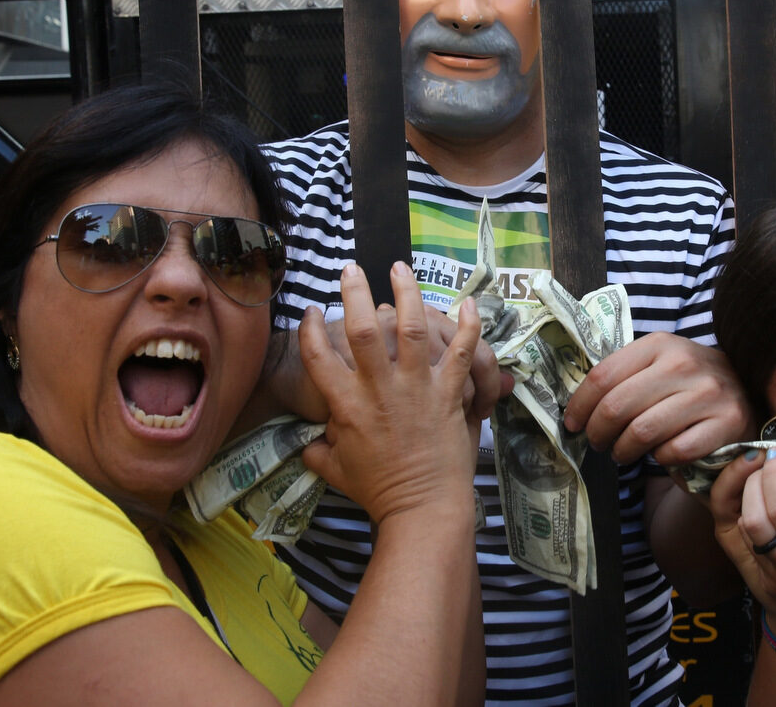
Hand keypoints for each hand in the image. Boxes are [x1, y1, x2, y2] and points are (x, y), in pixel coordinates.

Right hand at [298, 262, 480, 525]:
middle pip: (361, 329)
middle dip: (355, 293)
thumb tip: (306, 445)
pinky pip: (462, 352)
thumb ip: (319, 452)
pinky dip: (468, 325)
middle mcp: (379, 389)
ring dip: (407, 293)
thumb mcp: (338, 472)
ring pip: (412, 328)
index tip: (310, 311)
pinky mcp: (449, 394)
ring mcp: (416, 388)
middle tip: (352, 269)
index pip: (318, 357)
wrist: (423, 509)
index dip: (310, 330)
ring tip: (401, 267)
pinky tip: (468, 302)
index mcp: (346, 405)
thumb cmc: (379, 492)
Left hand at [562, 333, 754, 464]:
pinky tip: (661, 455)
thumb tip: (575, 408)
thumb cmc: (687, 386)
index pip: (603, 375)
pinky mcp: (728, 423)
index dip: (580, 405)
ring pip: (642, 431)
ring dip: (623, 450)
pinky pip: (675, 451)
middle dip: (598, 432)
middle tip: (597, 443)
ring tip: (622, 453)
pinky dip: (661, 458)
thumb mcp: (658, 366)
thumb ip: (624, 377)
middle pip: (617, 406)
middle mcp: (685, 363)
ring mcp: (710, 393)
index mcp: (660, 344)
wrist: (747, 394)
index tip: (572, 424)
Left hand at [708, 446, 775, 622]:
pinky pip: (746, 543)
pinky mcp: (765, 581)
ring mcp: (774, 578)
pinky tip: (761, 502)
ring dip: (747, 498)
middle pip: (753, 519)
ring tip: (761, 479)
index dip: (773, 476)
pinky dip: (749, 516)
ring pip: (743, 530)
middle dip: (752, 483)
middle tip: (764, 463)